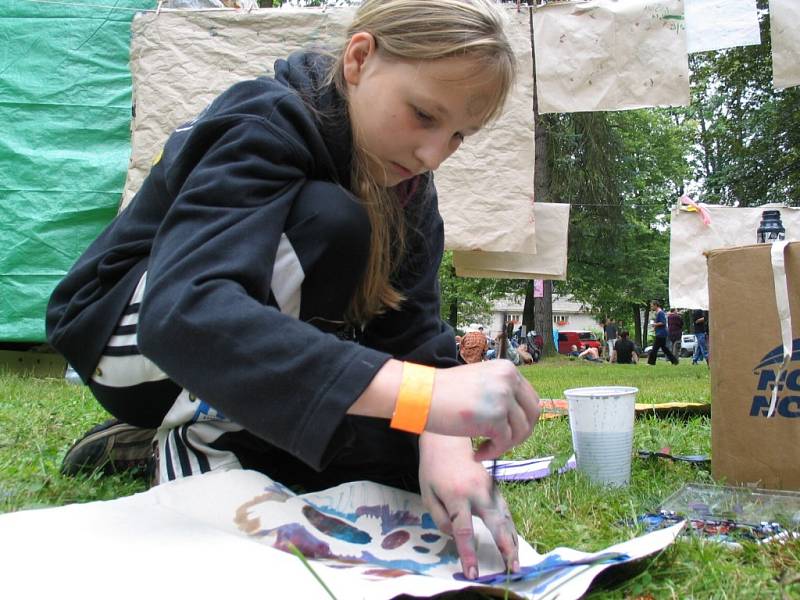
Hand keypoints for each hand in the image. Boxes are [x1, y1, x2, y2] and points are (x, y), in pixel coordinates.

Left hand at [418, 433, 518, 579]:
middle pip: (495, 523)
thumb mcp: (427, 494)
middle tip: (512, 568)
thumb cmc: (434, 469)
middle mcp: (477, 492)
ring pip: (505, 517)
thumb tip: (455, 536)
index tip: (473, 572)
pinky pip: (505, 510)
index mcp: (456, 496)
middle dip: (505, 547)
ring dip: (512, 540)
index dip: (469, 554)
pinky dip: (510, 527)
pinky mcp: (495, 487)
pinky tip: (513, 541)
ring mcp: (489, 488)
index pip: (463, 530)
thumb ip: (440, 518)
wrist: (448, 442)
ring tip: (516, 561)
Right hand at [426, 360, 538, 459]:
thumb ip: (500, 391)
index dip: (523, 419)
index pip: (530, 398)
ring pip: (520, 431)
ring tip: (484, 449)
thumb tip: (518, 416)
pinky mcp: (496, 417)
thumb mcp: (480, 381)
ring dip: (504, 445)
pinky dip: (492, 452)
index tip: (509, 431)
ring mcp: (504, 397)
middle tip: (502, 443)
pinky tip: (477, 454)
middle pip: (532, 414)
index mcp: (507, 369)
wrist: (421, 395)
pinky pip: (504, 443)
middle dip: (520, 434)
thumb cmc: (444, 392)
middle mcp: (509, 379)